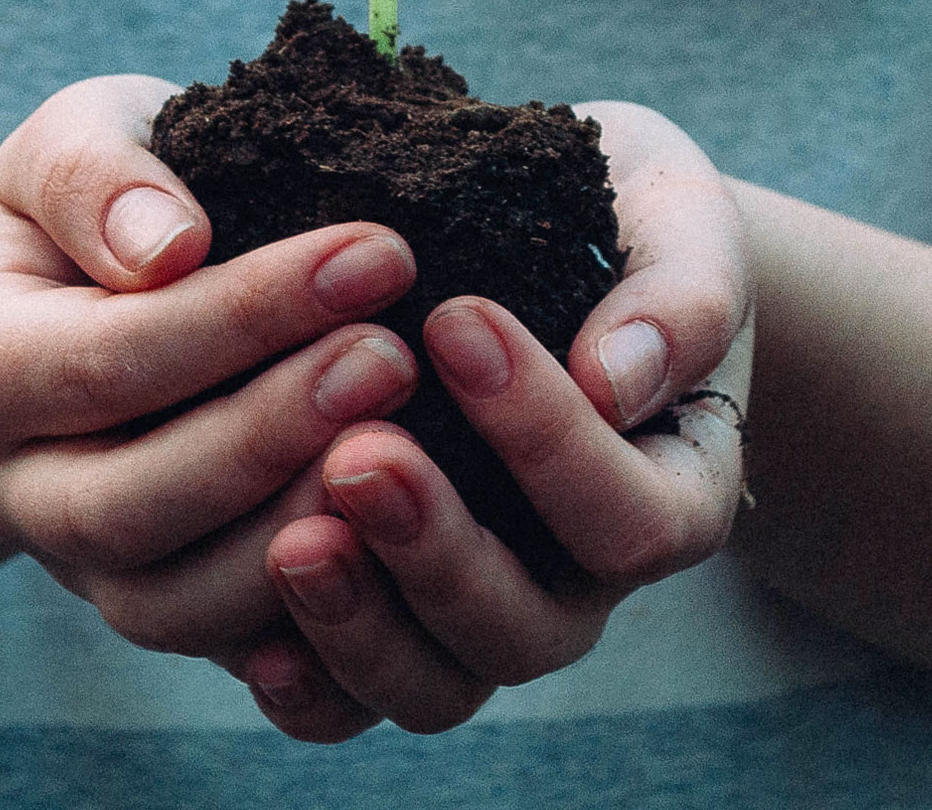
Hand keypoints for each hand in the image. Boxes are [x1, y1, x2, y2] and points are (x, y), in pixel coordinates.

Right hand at [0, 75, 422, 665]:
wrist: (100, 282)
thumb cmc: (109, 196)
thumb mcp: (81, 137)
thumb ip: (99, 175)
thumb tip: (167, 246)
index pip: (106, 359)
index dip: (245, 315)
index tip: (378, 252)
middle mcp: (10, 490)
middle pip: (129, 505)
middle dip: (271, 434)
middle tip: (396, 356)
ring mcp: (82, 571)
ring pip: (175, 606)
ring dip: (297, 534)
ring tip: (410, 448)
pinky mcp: (165, 613)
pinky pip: (233, 655)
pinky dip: (316, 624)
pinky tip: (404, 550)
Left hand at [240, 101, 754, 739]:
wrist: (561, 244)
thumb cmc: (628, 223)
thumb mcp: (677, 224)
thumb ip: (679, 295)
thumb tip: (615, 377)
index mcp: (674, 493)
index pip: (630, 517)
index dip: (547, 438)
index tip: (456, 319)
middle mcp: (582, 582)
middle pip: (525, 629)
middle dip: (437, 548)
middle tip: (357, 449)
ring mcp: (484, 615)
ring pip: (434, 687)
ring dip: (360, 623)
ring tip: (290, 539)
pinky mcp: (393, 624)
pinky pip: (351, 707)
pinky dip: (306, 683)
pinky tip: (252, 635)